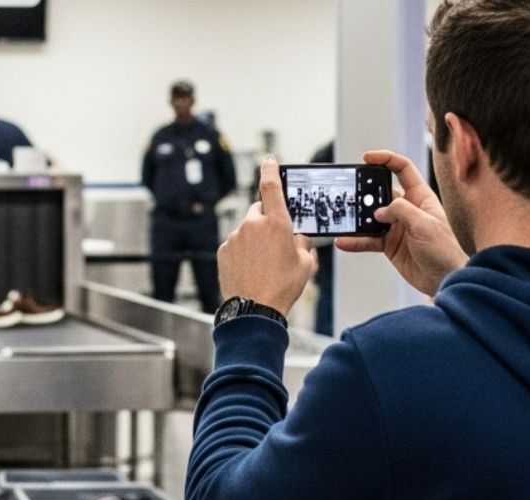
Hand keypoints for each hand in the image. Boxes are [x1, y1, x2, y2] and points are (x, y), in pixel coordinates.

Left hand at [217, 157, 316, 316]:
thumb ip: (302, 242)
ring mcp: (235, 237)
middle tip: (277, 242)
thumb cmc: (283, 287)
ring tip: (264, 264)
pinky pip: (235, 244)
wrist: (255, 310)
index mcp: (277, 223)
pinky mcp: (223, 250)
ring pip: (247, 230)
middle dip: (267, 221)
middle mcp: (253, 225)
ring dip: (255, 239)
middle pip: (260, 211)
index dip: (271, 169)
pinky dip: (242, 251)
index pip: (272, 186)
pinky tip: (251, 269)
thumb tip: (297, 236)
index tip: (269, 160)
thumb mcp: (306, 263)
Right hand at [336, 150, 468, 295]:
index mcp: (420, 197)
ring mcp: (397, 227)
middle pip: (380, 193)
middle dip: (364, 193)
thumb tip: (379, 211)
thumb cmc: (445, 250)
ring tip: (343, 220)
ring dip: (357, 220)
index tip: (366, 158)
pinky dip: (356, 241)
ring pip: (371, 218)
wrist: (446, 280)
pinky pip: (368, 240)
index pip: (402, 169)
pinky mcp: (389, 245)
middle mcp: (407, 209)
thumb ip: (401, 211)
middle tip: (350, 196)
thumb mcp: (425, 225)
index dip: (385, 160)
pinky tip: (344, 241)